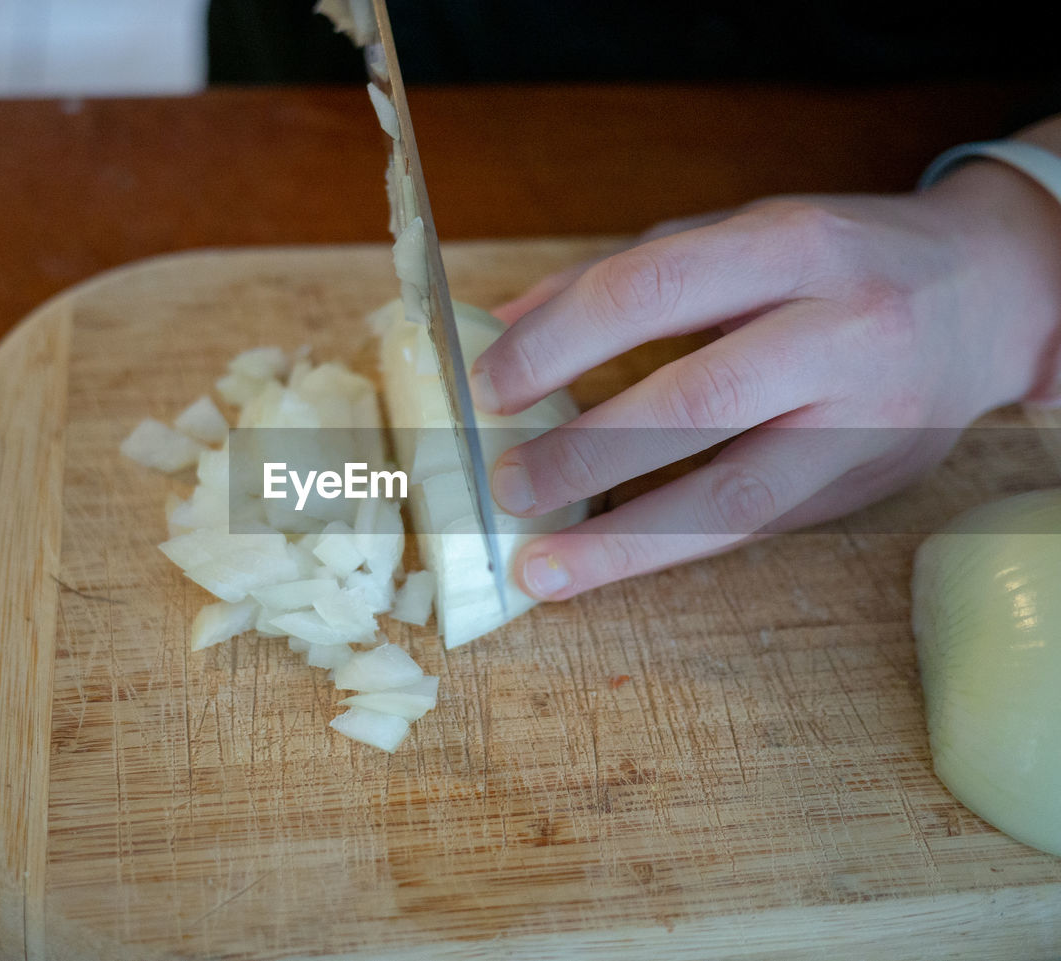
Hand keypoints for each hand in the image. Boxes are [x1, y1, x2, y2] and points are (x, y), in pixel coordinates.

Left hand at [472, 159, 1060, 599]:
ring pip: (734, 495)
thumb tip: (506, 326)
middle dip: (585, 453)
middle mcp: (839, 329)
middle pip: (694, 401)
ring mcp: (862, 420)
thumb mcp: (740, 234)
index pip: (651, 289)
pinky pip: (755, 526)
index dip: (557, 342)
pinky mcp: (865, 486)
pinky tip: (610, 559)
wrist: (991, 295)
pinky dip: (672, 547)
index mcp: (792, 246)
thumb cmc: (839, 260)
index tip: (488, 385)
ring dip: (625, 539)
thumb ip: (627, 274)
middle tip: (507, 486)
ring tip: (543, 565)